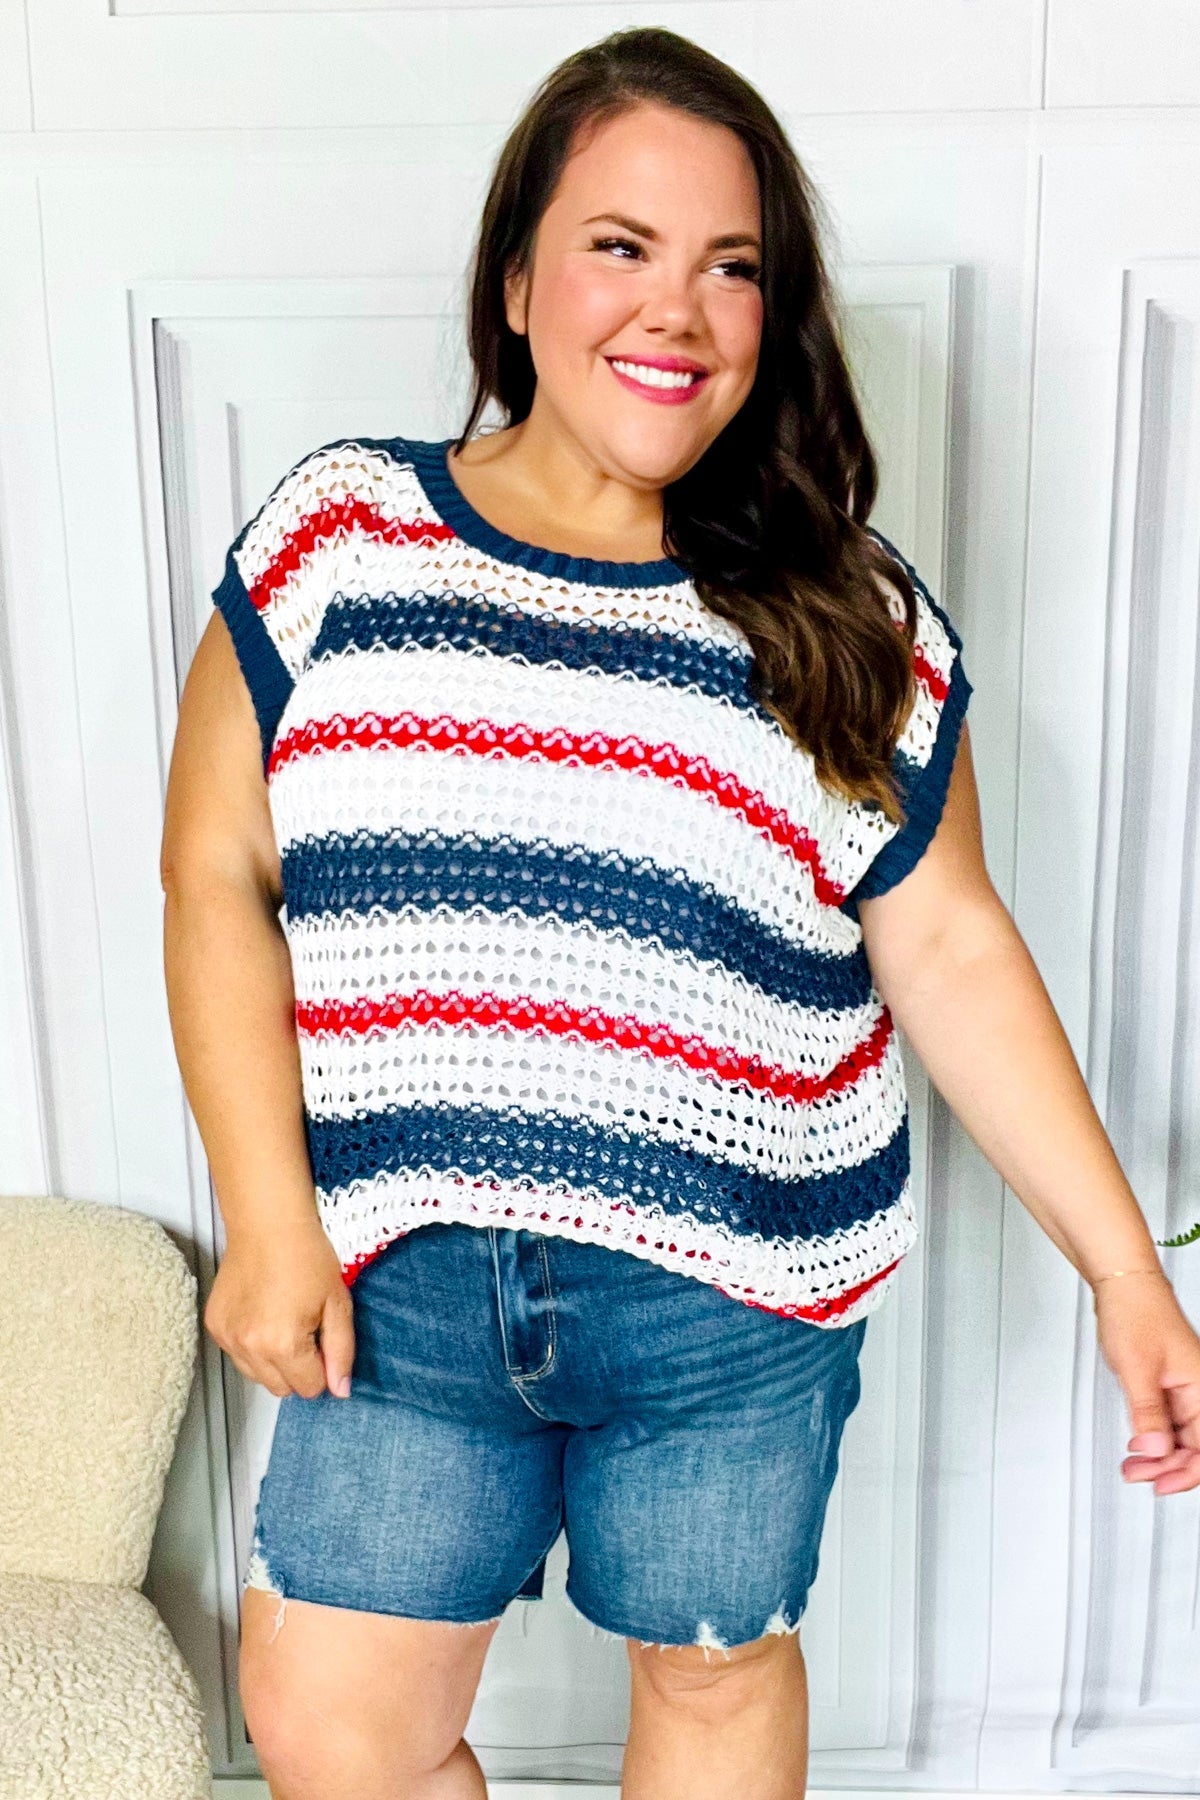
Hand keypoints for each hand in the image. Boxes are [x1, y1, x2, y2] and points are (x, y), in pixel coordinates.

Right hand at [204, 1215, 355, 1399]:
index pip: (309, 1388)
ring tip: (283, 1320)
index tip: (322, 1338)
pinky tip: (263, 1314)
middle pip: (282, 1389)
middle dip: (299, 1368)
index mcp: (284, 1344)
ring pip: (257, 1376)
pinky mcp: (215, 1327)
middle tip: (305, 1328)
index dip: (323, 1367)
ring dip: (273, 1361)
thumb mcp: (338, 1303)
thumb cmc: (306, 1256)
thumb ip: (341, 1351)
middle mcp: (250, 1347)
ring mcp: (228, 1338)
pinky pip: (238, 1356)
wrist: (267, 1224)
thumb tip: (340, 1390)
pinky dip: (252, 1345)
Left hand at [1093, 1274, 1199, 1493]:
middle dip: (1167, 1467)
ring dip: (1158, 1455)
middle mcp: (1199, 1391)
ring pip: (1180, 1437)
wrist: (1123, 1284)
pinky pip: (1168, 1422)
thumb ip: (1148, 1414)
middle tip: (1136, 1475)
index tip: (1160, 1486)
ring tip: (1132, 1465)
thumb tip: (1156, 1452)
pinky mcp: (1168, 1385)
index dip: (1185, 1473)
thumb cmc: (1136, 1313)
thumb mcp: (1138, 1369)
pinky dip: (1153, 1437)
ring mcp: (1184, 1389)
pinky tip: (1138, 1446)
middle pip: (1194, 1447)